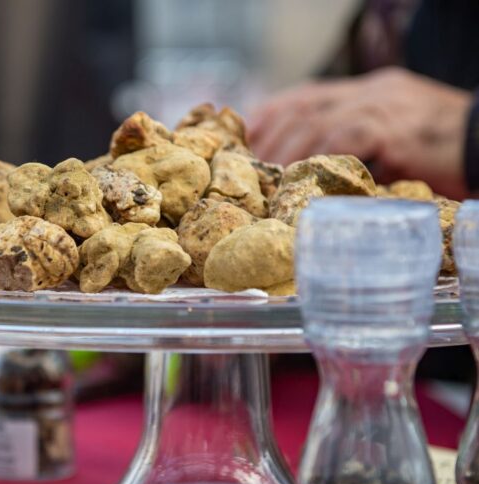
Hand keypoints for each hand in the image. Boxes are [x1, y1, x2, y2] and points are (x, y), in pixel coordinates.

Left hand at [248, 67, 472, 198]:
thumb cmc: (449, 154)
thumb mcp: (399, 143)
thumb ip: (364, 147)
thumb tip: (322, 173)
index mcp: (373, 91)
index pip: (310, 95)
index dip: (274, 114)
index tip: (250, 136)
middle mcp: (374, 93)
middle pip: (305, 108)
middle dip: (272, 136)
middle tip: (250, 165)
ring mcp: (385, 108)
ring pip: (318, 122)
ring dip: (287, 151)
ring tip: (268, 176)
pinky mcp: (396, 132)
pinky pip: (345, 138)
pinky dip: (318, 156)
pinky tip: (301, 174)